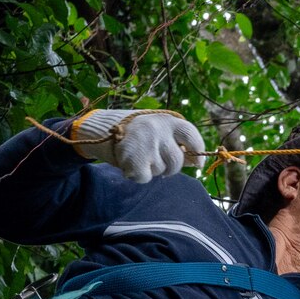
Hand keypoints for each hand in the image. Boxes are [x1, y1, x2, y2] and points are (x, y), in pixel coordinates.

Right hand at [70, 109, 205, 182]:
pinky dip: (139, 176)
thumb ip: (176, 143)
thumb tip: (197, 162)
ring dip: (152, 169)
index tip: (197, 163)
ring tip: (139, 156)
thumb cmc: (137, 133)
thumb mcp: (158, 131)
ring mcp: (146, 144)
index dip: (198, 151)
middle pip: (177, 160)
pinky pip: (146, 178)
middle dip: (171, 167)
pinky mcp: (134, 159)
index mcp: (167, 120)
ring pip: (161, 170)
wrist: (101, 130)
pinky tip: (131, 164)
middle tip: (156, 160)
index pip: (191, 135)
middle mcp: (158, 130)